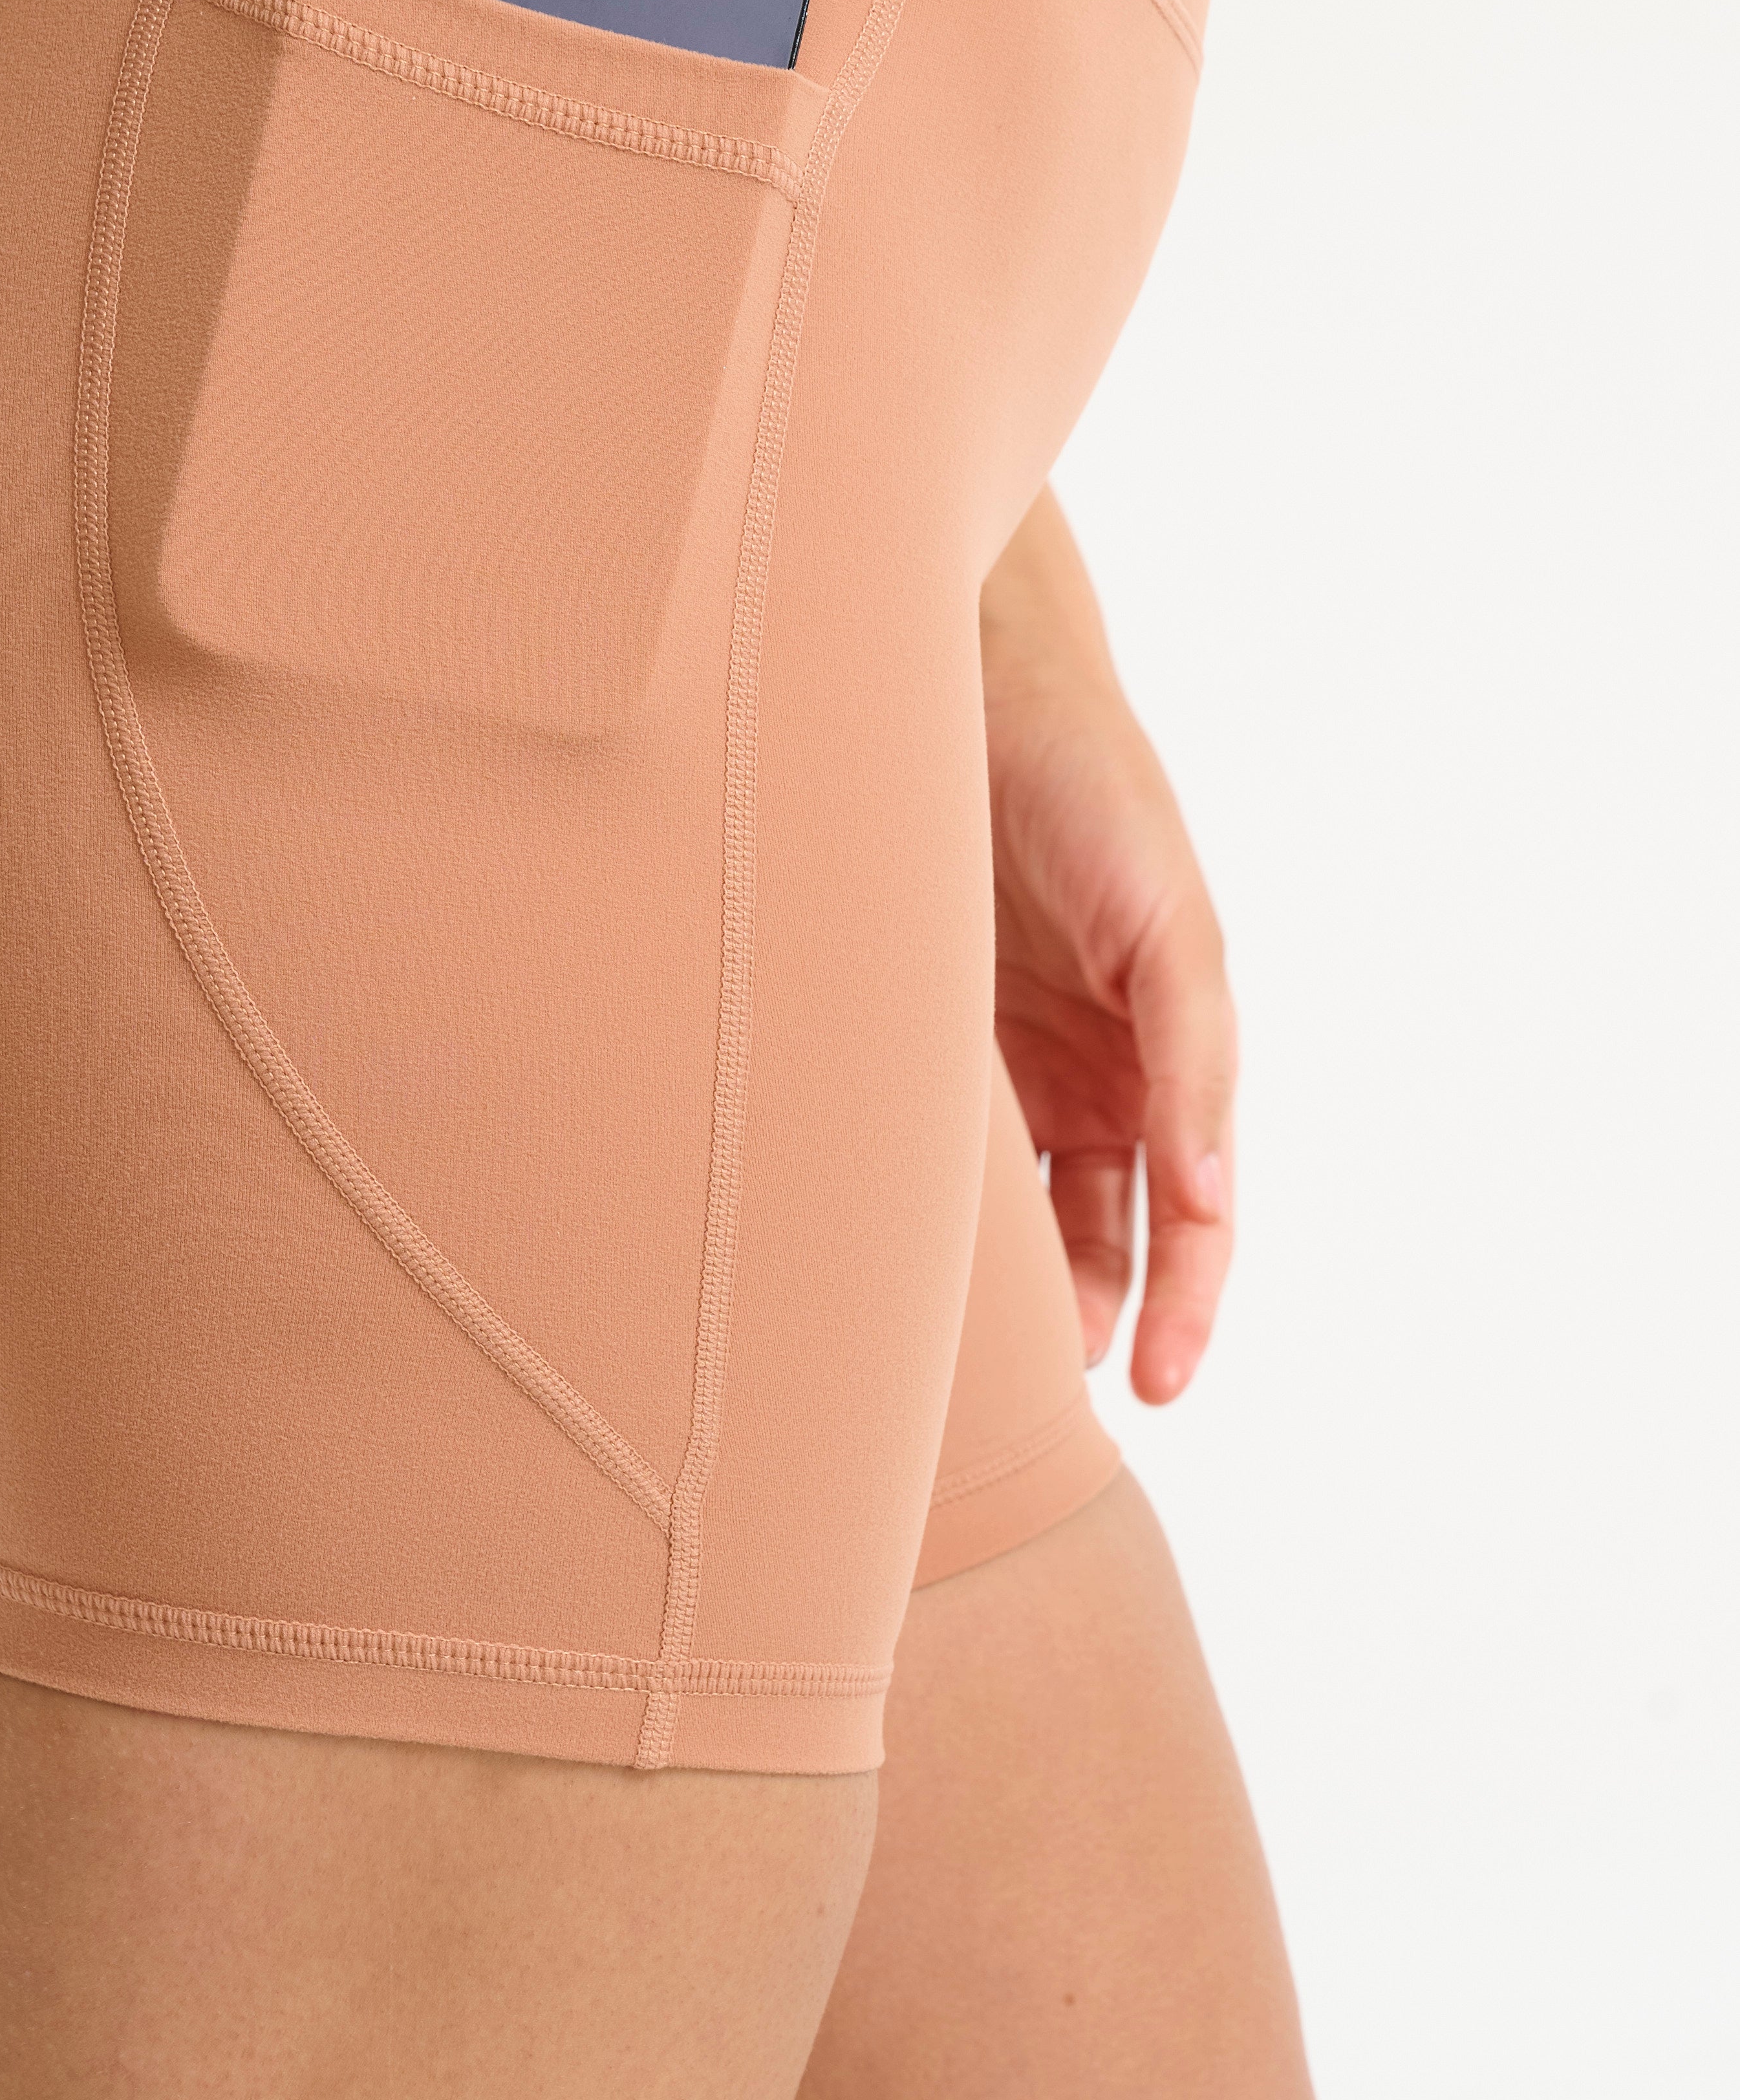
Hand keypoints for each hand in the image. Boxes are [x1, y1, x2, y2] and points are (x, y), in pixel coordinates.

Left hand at [980, 491, 1235, 1402]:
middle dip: (1083, 1319)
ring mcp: (1006, 1053)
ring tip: (963, 1368)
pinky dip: (928, 1207)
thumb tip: (1211, 1190)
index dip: (1178, 1302)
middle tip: (1044, 1415)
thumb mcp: (1164, 917)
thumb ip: (1193, 1049)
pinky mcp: (927, 1031)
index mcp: (1164, 1046)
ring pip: (1009, 1205)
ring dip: (999, 1284)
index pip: (1187, 1210)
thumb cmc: (1091, 786)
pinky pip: (933, 1145)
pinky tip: (888, 1260)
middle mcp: (1090, 1064)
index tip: (1152, 1387)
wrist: (967, 685)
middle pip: (1097, 1230)